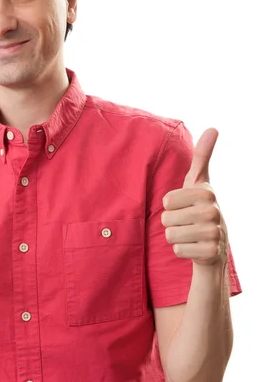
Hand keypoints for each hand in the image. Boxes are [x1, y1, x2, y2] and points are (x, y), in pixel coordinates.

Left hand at [161, 128, 227, 268]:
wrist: (214, 244)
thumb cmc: (199, 208)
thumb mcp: (199, 181)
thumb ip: (203, 155)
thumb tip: (213, 127)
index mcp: (207, 193)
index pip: (167, 200)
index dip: (171, 205)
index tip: (186, 206)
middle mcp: (213, 212)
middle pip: (166, 218)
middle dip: (172, 222)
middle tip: (187, 223)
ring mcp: (214, 234)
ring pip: (170, 235)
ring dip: (176, 237)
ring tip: (190, 234)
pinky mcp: (210, 253)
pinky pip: (177, 250)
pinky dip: (182, 251)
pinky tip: (194, 247)